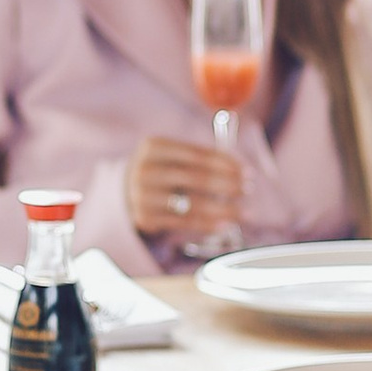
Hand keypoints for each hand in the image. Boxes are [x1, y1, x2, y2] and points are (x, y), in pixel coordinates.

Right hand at [125, 134, 245, 246]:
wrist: (122, 193)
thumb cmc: (159, 171)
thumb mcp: (170, 156)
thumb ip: (200, 159)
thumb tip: (240, 169)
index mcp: (154, 146)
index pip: (197, 155)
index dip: (226, 163)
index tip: (247, 172)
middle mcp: (145, 169)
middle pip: (197, 178)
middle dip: (228, 184)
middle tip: (248, 189)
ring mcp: (143, 195)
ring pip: (193, 203)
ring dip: (224, 209)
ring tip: (245, 212)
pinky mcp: (145, 217)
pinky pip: (184, 221)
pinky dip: (208, 224)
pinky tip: (226, 224)